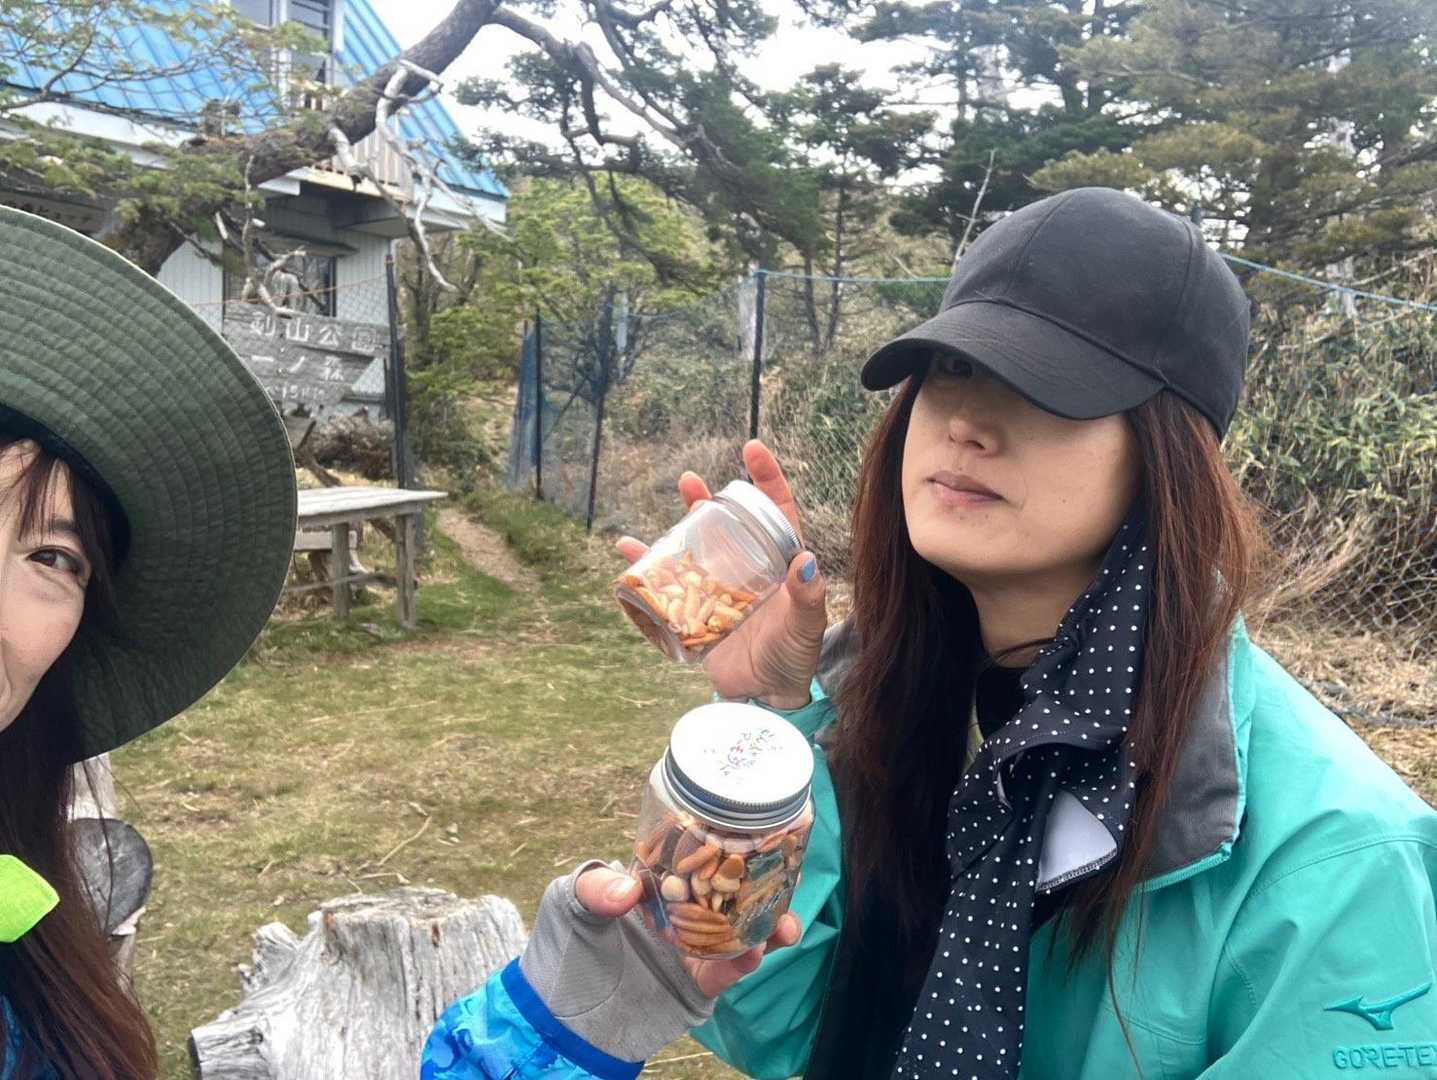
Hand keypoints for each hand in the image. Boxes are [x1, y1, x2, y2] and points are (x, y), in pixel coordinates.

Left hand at [575, 863, 802, 996]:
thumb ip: (593, 891)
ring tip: (785, 925)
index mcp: (659, 881)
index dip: (730, 843)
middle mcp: (683, 910)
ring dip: (768, 926)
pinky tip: (755, 952)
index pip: (700, 853)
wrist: (563, 1017)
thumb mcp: (570, 905)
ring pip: (742, 931)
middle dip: (766, 884)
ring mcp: (694, 947)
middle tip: (792, 875)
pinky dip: (745, 961)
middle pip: (733, 890)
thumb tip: (627, 891)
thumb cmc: (564, 948)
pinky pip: (728, 971)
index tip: (760, 833)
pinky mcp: (698, 983)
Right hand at [617, 440, 827, 707]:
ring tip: (659, 514)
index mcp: (780, 563)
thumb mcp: (806, 626)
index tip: (751, 449)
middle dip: (708, 499)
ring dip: (678, 525)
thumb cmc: (795, 657)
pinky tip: (628, 550)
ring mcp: (720, 588)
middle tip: (690, 482)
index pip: (776, 511)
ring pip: (696, 547)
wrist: (766, 695)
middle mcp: (749, 568)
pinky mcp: (696, 611)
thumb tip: (804, 560)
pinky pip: (668, 583)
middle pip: (727, 523)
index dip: (767, 478)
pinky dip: (646, 567)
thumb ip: (808, 596)